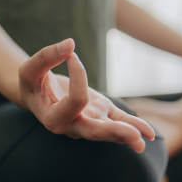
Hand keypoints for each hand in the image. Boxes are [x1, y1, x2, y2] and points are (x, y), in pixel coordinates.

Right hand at [19, 39, 154, 152]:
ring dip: (129, 133)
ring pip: (110, 131)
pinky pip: (118, 121)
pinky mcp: (101, 114)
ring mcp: (89, 122)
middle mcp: (73, 127)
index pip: (76, 101)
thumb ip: (47, 56)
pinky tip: (150, 133)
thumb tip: (70, 44)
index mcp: (53, 119)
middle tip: (134, 136)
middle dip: (115, 132)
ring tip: (147, 137)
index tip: (72, 55)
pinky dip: (134, 126)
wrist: (37, 94)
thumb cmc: (32, 82)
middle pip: (95, 131)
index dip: (79, 76)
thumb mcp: (31, 68)